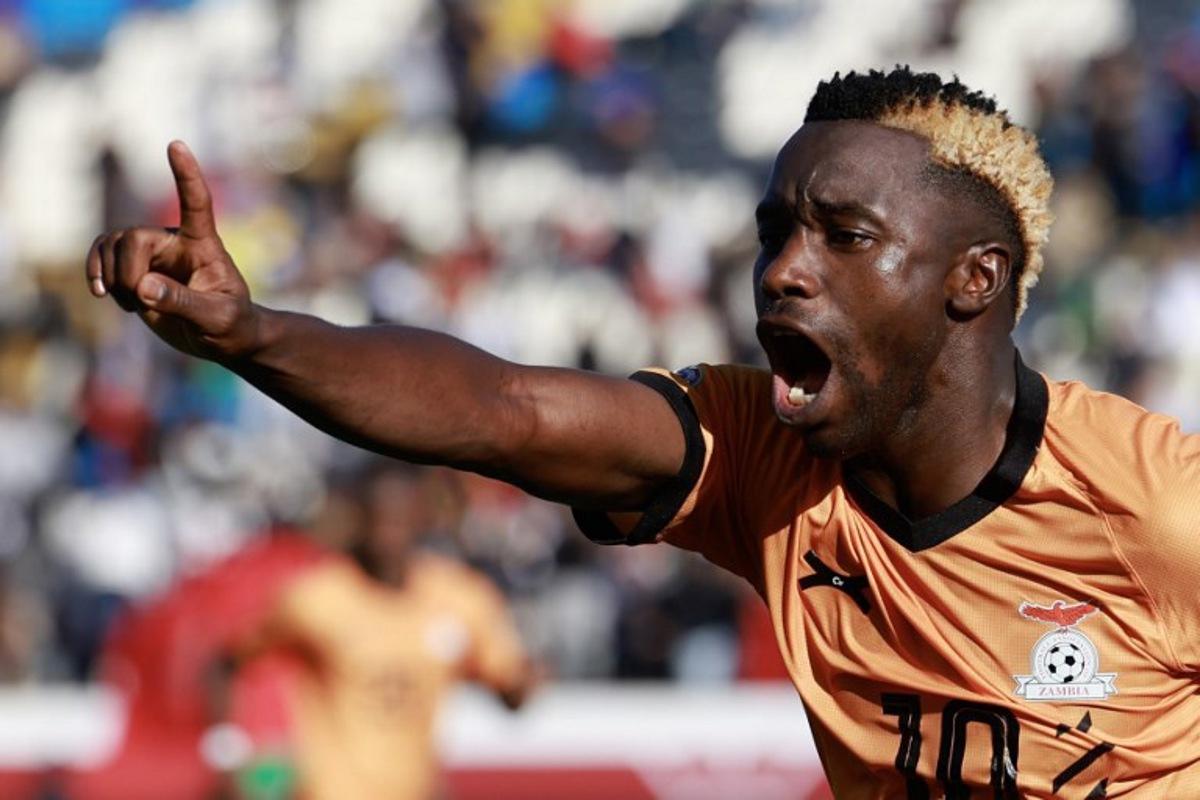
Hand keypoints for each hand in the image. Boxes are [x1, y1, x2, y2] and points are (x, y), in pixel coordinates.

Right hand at [85, 141, 258, 360]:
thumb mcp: (218, 318)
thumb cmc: (232, 324)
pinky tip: (103, 294)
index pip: (196, 203)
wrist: (221, 339)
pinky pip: (101, 256)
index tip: (176, 144)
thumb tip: (143, 286)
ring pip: (112, 245)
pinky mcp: (133, 268)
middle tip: (140, 302)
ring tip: (131, 304)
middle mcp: (175, 241)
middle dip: (128, 273)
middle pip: (133, 238)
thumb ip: (184, 302)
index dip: (186, 174)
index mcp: (204, 245)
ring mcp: (151, 253)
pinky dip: (96, 275)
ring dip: (111, 278)